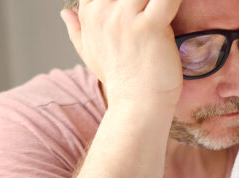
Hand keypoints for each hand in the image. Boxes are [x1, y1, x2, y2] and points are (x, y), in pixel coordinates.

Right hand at [60, 0, 183, 108]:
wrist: (137, 105)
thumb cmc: (120, 80)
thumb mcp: (90, 53)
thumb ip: (77, 29)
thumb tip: (64, 12)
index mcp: (90, 13)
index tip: (137, 6)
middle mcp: (104, 12)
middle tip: (151, 8)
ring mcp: (125, 19)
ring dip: (156, 0)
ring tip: (162, 9)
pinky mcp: (150, 28)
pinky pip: (165, 0)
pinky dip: (173, 0)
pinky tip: (174, 6)